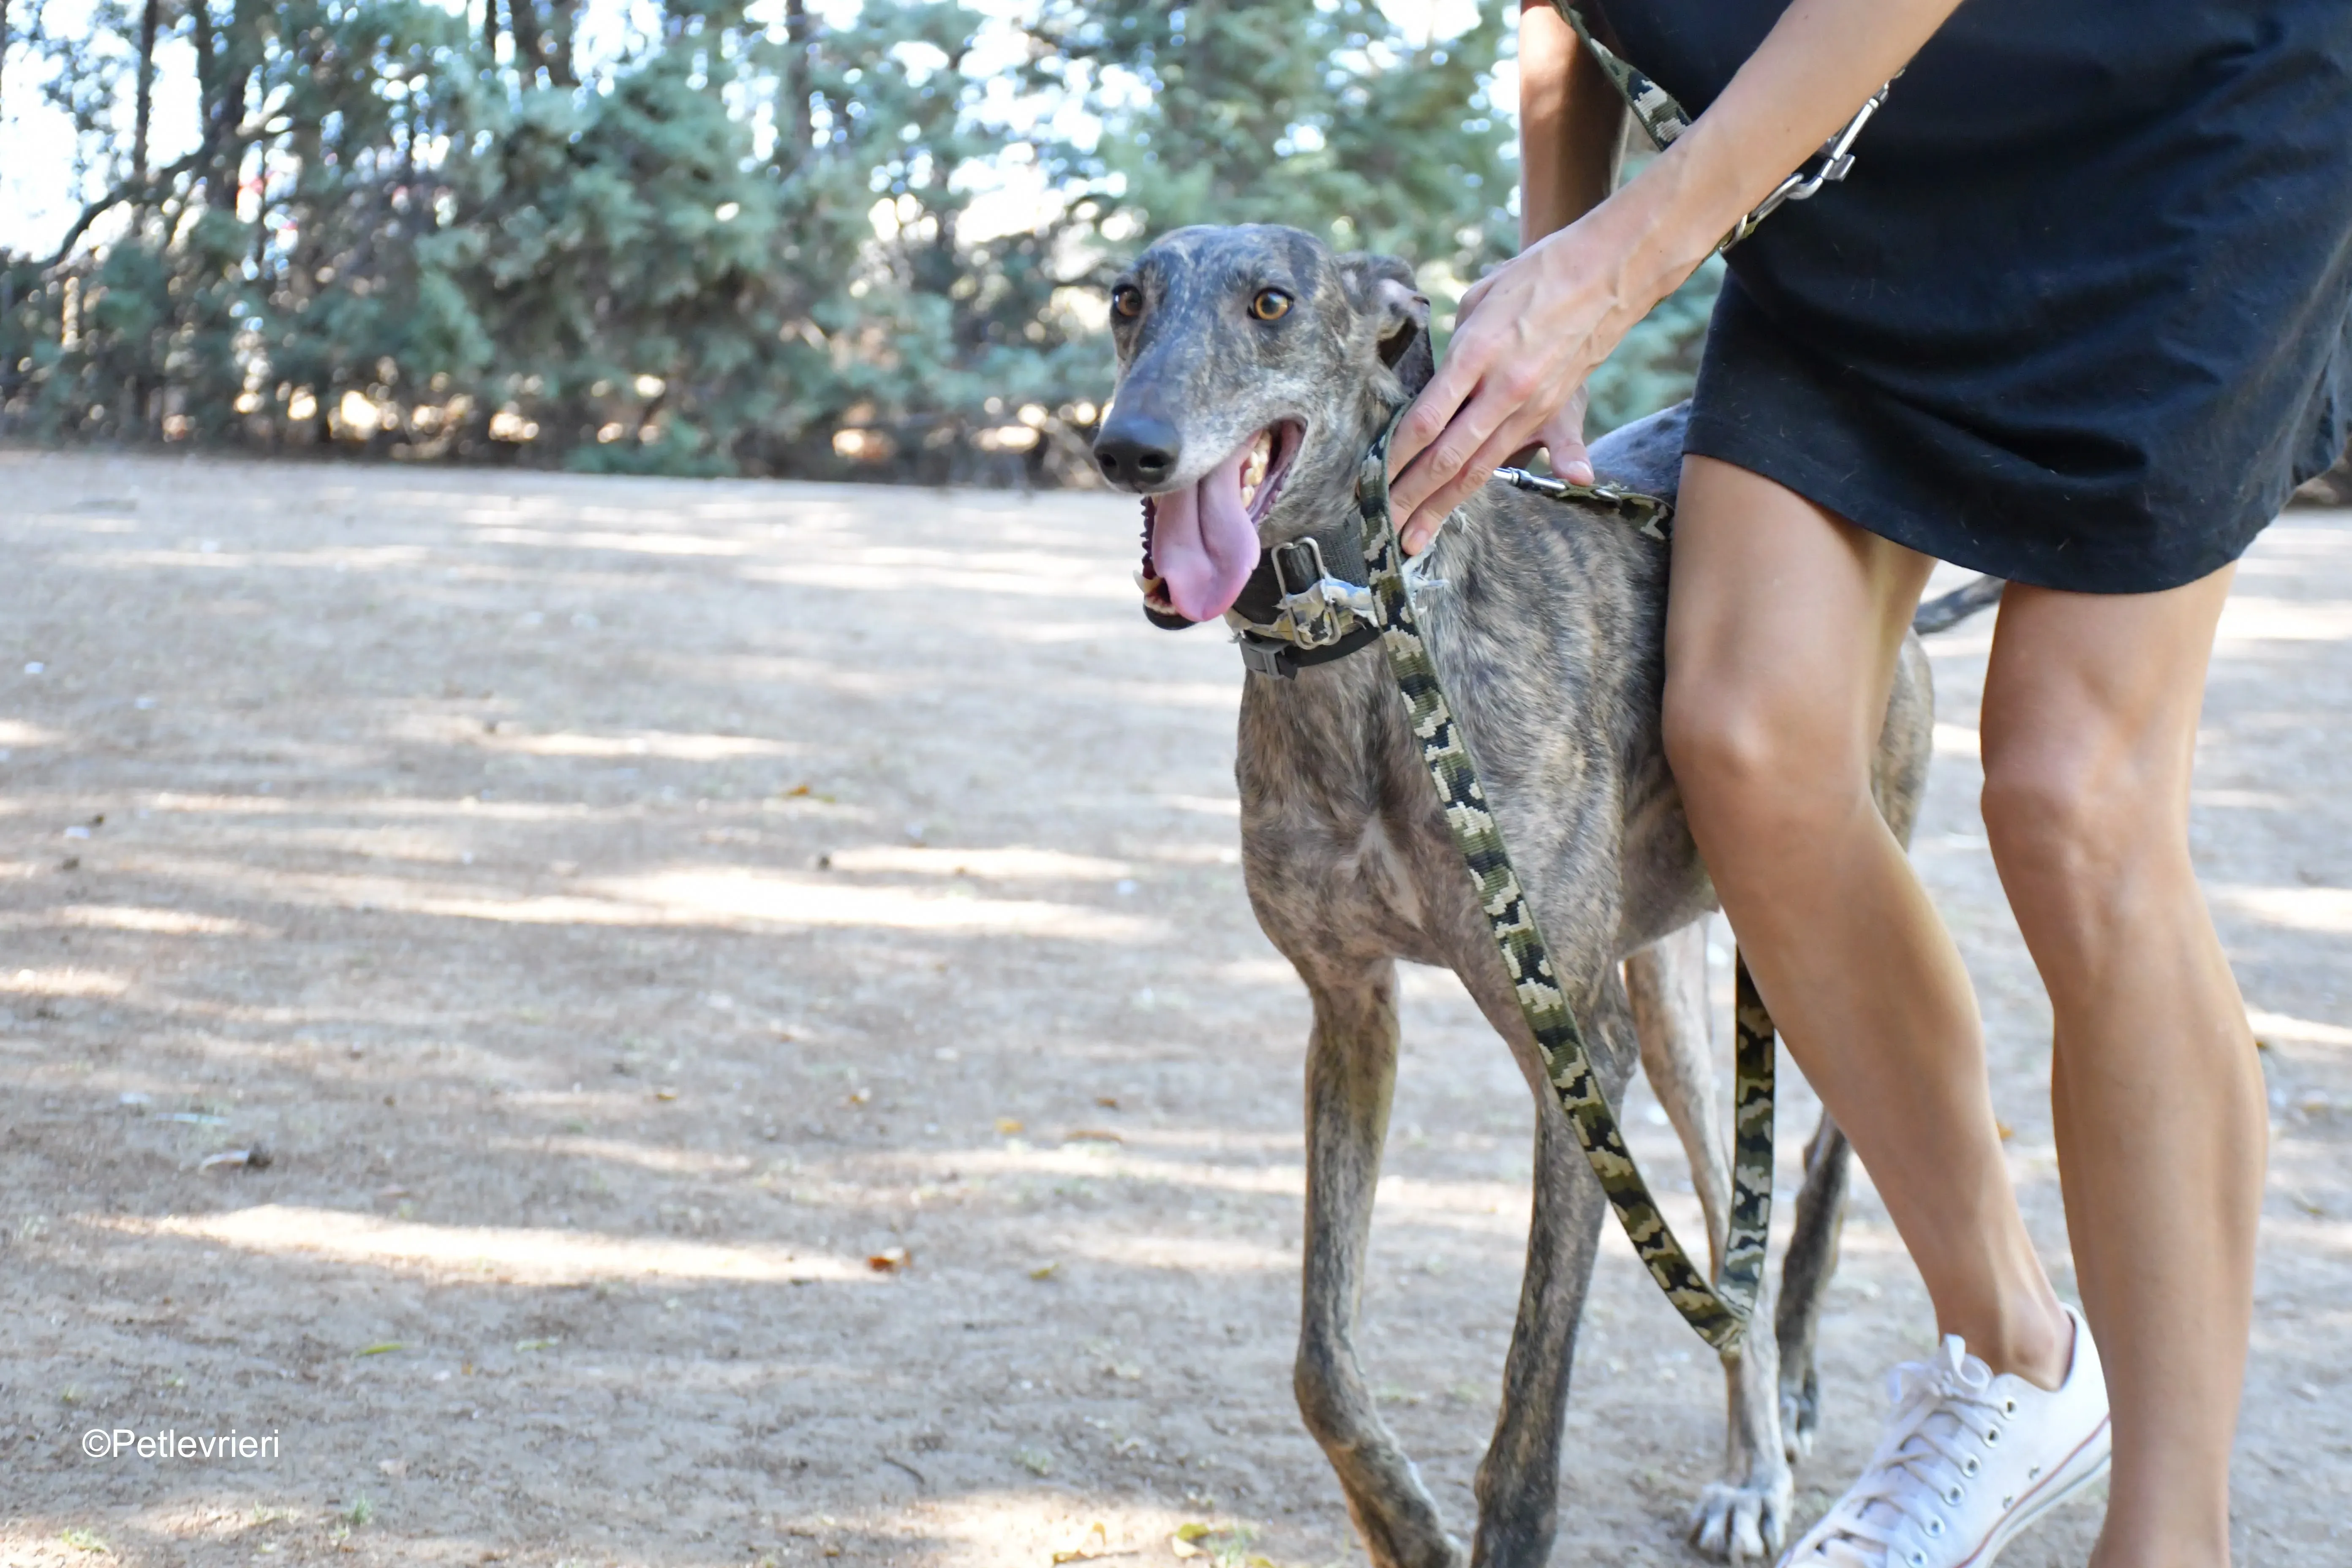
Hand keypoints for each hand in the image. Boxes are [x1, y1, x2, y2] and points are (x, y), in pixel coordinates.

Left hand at [1386, 224, 1635, 554]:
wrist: (1604, 271)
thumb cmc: (1531, 278)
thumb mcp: (1482, 300)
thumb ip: (1458, 350)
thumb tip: (1440, 381)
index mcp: (1477, 353)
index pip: (1427, 418)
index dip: (1396, 455)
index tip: (1370, 480)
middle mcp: (1504, 387)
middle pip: (1447, 455)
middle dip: (1409, 495)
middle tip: (1379, 526)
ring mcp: (1531, 405)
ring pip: (1479, 467)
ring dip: (1442, 506)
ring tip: (1413, 538)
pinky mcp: (1553, 413)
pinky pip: (1524, 455)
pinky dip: (1515, 479)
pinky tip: (1523, 510)